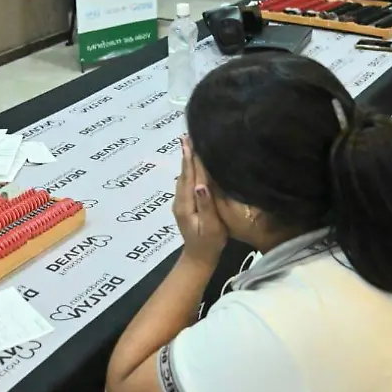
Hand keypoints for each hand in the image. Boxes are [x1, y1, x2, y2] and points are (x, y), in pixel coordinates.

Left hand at [173, 136, 226, 265]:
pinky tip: (193, 163)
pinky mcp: (185, 203)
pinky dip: (189, 169)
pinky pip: (186, 181)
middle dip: (187, 153)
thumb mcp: (211, 227)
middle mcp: (180, 199)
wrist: (199, 257)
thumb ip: (206, 205)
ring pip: (184, 176)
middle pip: (184, 172)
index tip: (191, 140)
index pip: (190, 176)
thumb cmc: (210, 243)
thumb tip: (201, 185)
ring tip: (189, 142)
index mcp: (186, 203)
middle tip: (188, 134)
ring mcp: (181, 201)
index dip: (192, 158)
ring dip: (187, 159)